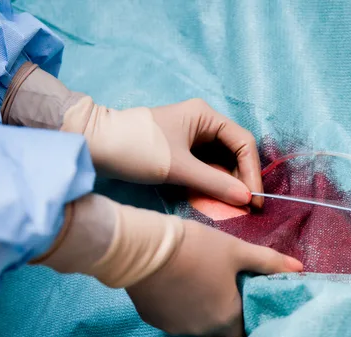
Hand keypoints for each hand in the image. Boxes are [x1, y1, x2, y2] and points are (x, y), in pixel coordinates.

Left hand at [63, 98, 263, 207]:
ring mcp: (191, 136)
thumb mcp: (178, 168)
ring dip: (228, 183)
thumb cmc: (137, 149)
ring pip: (221, 161)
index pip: (243, 142)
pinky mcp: (181, 150)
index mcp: (206, 116)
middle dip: (242, 179)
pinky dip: (212, 182)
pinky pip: (206, 166)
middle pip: (235, 152)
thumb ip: (214, 183)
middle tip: (247, 206)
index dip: (252, 172)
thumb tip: (246, 199)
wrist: (95, 145)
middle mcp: (203, 122)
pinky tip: (216, 198)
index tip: (254, 199)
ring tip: (234, 206)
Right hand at [126, 219, 302, 336]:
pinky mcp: (154, 320)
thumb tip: (300, 268)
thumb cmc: (197, 248)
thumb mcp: (236, 250)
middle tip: (223, 289)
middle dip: (223, 313)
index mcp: (227, 317)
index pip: (243, 334)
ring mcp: (176, 327)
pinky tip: (176, 284)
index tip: (248, 307)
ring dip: (199, 309)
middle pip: (218, 328)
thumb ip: (269, 262)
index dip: (248, 322)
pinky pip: (173, 317)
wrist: (145, 248)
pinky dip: (177, 305)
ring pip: (194, 323)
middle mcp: (202, 329)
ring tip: (199, 282)